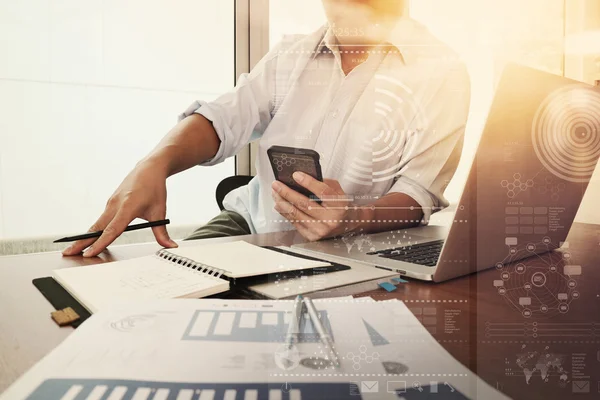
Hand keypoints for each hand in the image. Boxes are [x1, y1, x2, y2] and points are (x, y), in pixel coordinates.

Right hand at [62, 160, 177, 256]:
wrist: (149, 169)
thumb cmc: (155, 188)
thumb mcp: (160, 212)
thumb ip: (162, 232)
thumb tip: (171, 246)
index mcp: (128, 207)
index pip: (112, 230)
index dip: (100, 243)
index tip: (89, 254)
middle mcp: (115, 204)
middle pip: (96, 228)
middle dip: (81, 242)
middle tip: (68, 254)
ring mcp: (111, 203)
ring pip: (96, 224)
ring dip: (84, 237)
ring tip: (72, 249)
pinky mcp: (110, 202)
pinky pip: (100, 219)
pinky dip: (92, 230)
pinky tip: (86, 239)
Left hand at [271, 172, 366, 240]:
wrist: (346, 225)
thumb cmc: (340, 206)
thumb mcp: (338, 192)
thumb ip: (323, 183)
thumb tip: (302, 177)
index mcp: (339, 206)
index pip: (323, 192)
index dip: (308, 182)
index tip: (296, 175)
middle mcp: (330, 220)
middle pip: (305, 204)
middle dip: (287, 192)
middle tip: (277, 184)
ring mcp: (320, 230)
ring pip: (296, 214)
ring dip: (282, 202)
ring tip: (275, 193)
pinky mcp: (311, 236)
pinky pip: (295, 222)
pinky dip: (285, 212)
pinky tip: (280, 205)